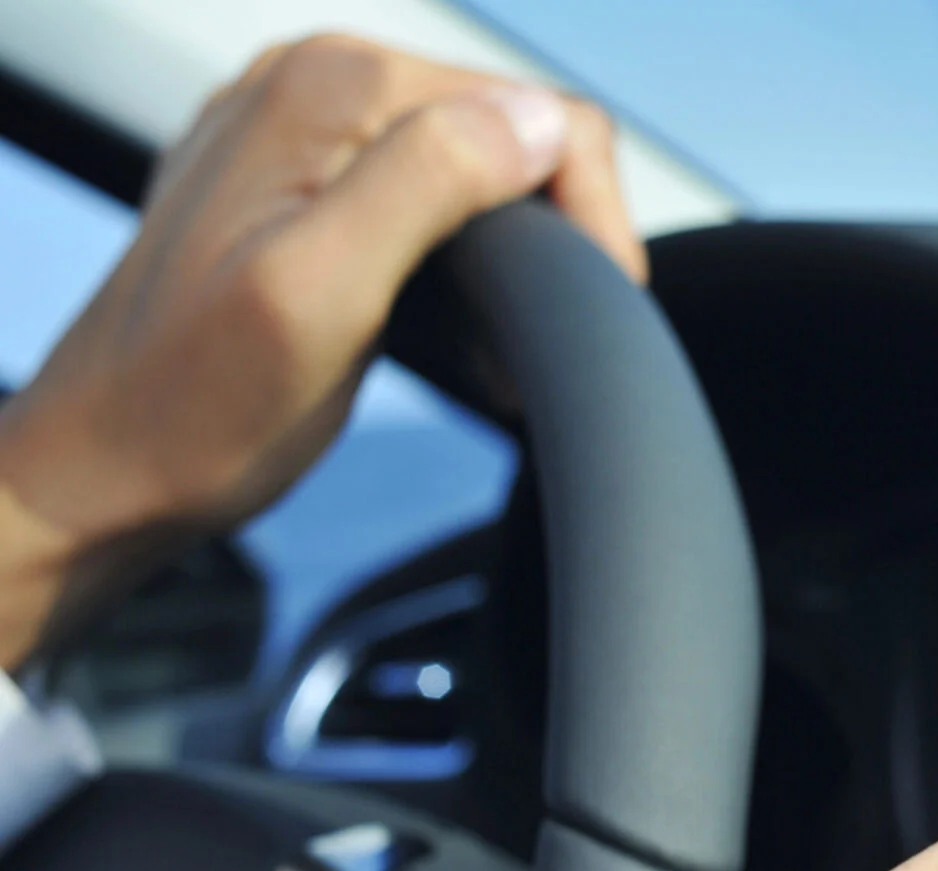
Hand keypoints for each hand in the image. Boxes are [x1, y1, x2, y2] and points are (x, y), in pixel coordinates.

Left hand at [0, 34, 641, 667]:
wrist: (100, 472)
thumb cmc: (194, 411)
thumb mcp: (320, 296)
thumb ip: (425, 183)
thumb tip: (539, 121)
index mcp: (327, 91)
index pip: (539, 114)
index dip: (588, 219)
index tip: (587, 316)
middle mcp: (315, 83)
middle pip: (516, 130)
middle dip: (556, 239)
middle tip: (534, 348)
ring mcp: (306, 130)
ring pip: (483, 162)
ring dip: (518, 255)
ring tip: (496, 349)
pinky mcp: (305, 183)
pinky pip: (430, 188)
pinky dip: (469, 258)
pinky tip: (456, 327)